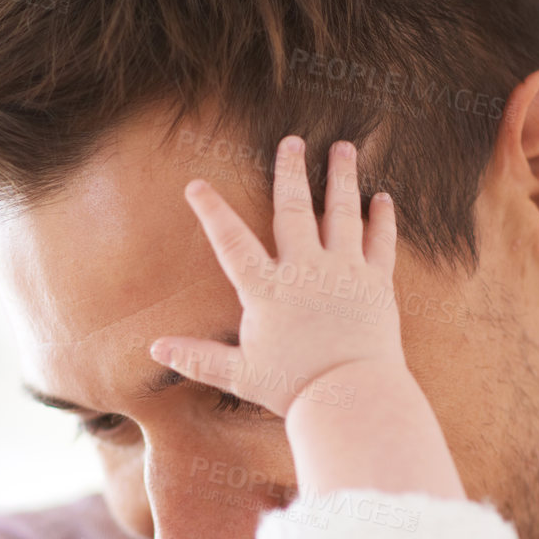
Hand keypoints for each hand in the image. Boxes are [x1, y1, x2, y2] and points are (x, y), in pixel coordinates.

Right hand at [149, 135, 400, 416]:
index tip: (197, 184)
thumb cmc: (292, 390)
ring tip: (344, 148)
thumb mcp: (239, 374)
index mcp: (267, 290)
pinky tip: (383, 199)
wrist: (350, 398)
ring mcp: (344, 272)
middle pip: (294, 209)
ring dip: (341, 178)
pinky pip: (380, 243)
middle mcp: (304, 270)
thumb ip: (197, 357)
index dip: (211, 211)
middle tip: (293, 140)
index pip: (231, 241)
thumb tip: (154, 350)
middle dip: (290, 171)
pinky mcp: (375, 284)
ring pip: (342, 213)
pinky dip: (382, 219)